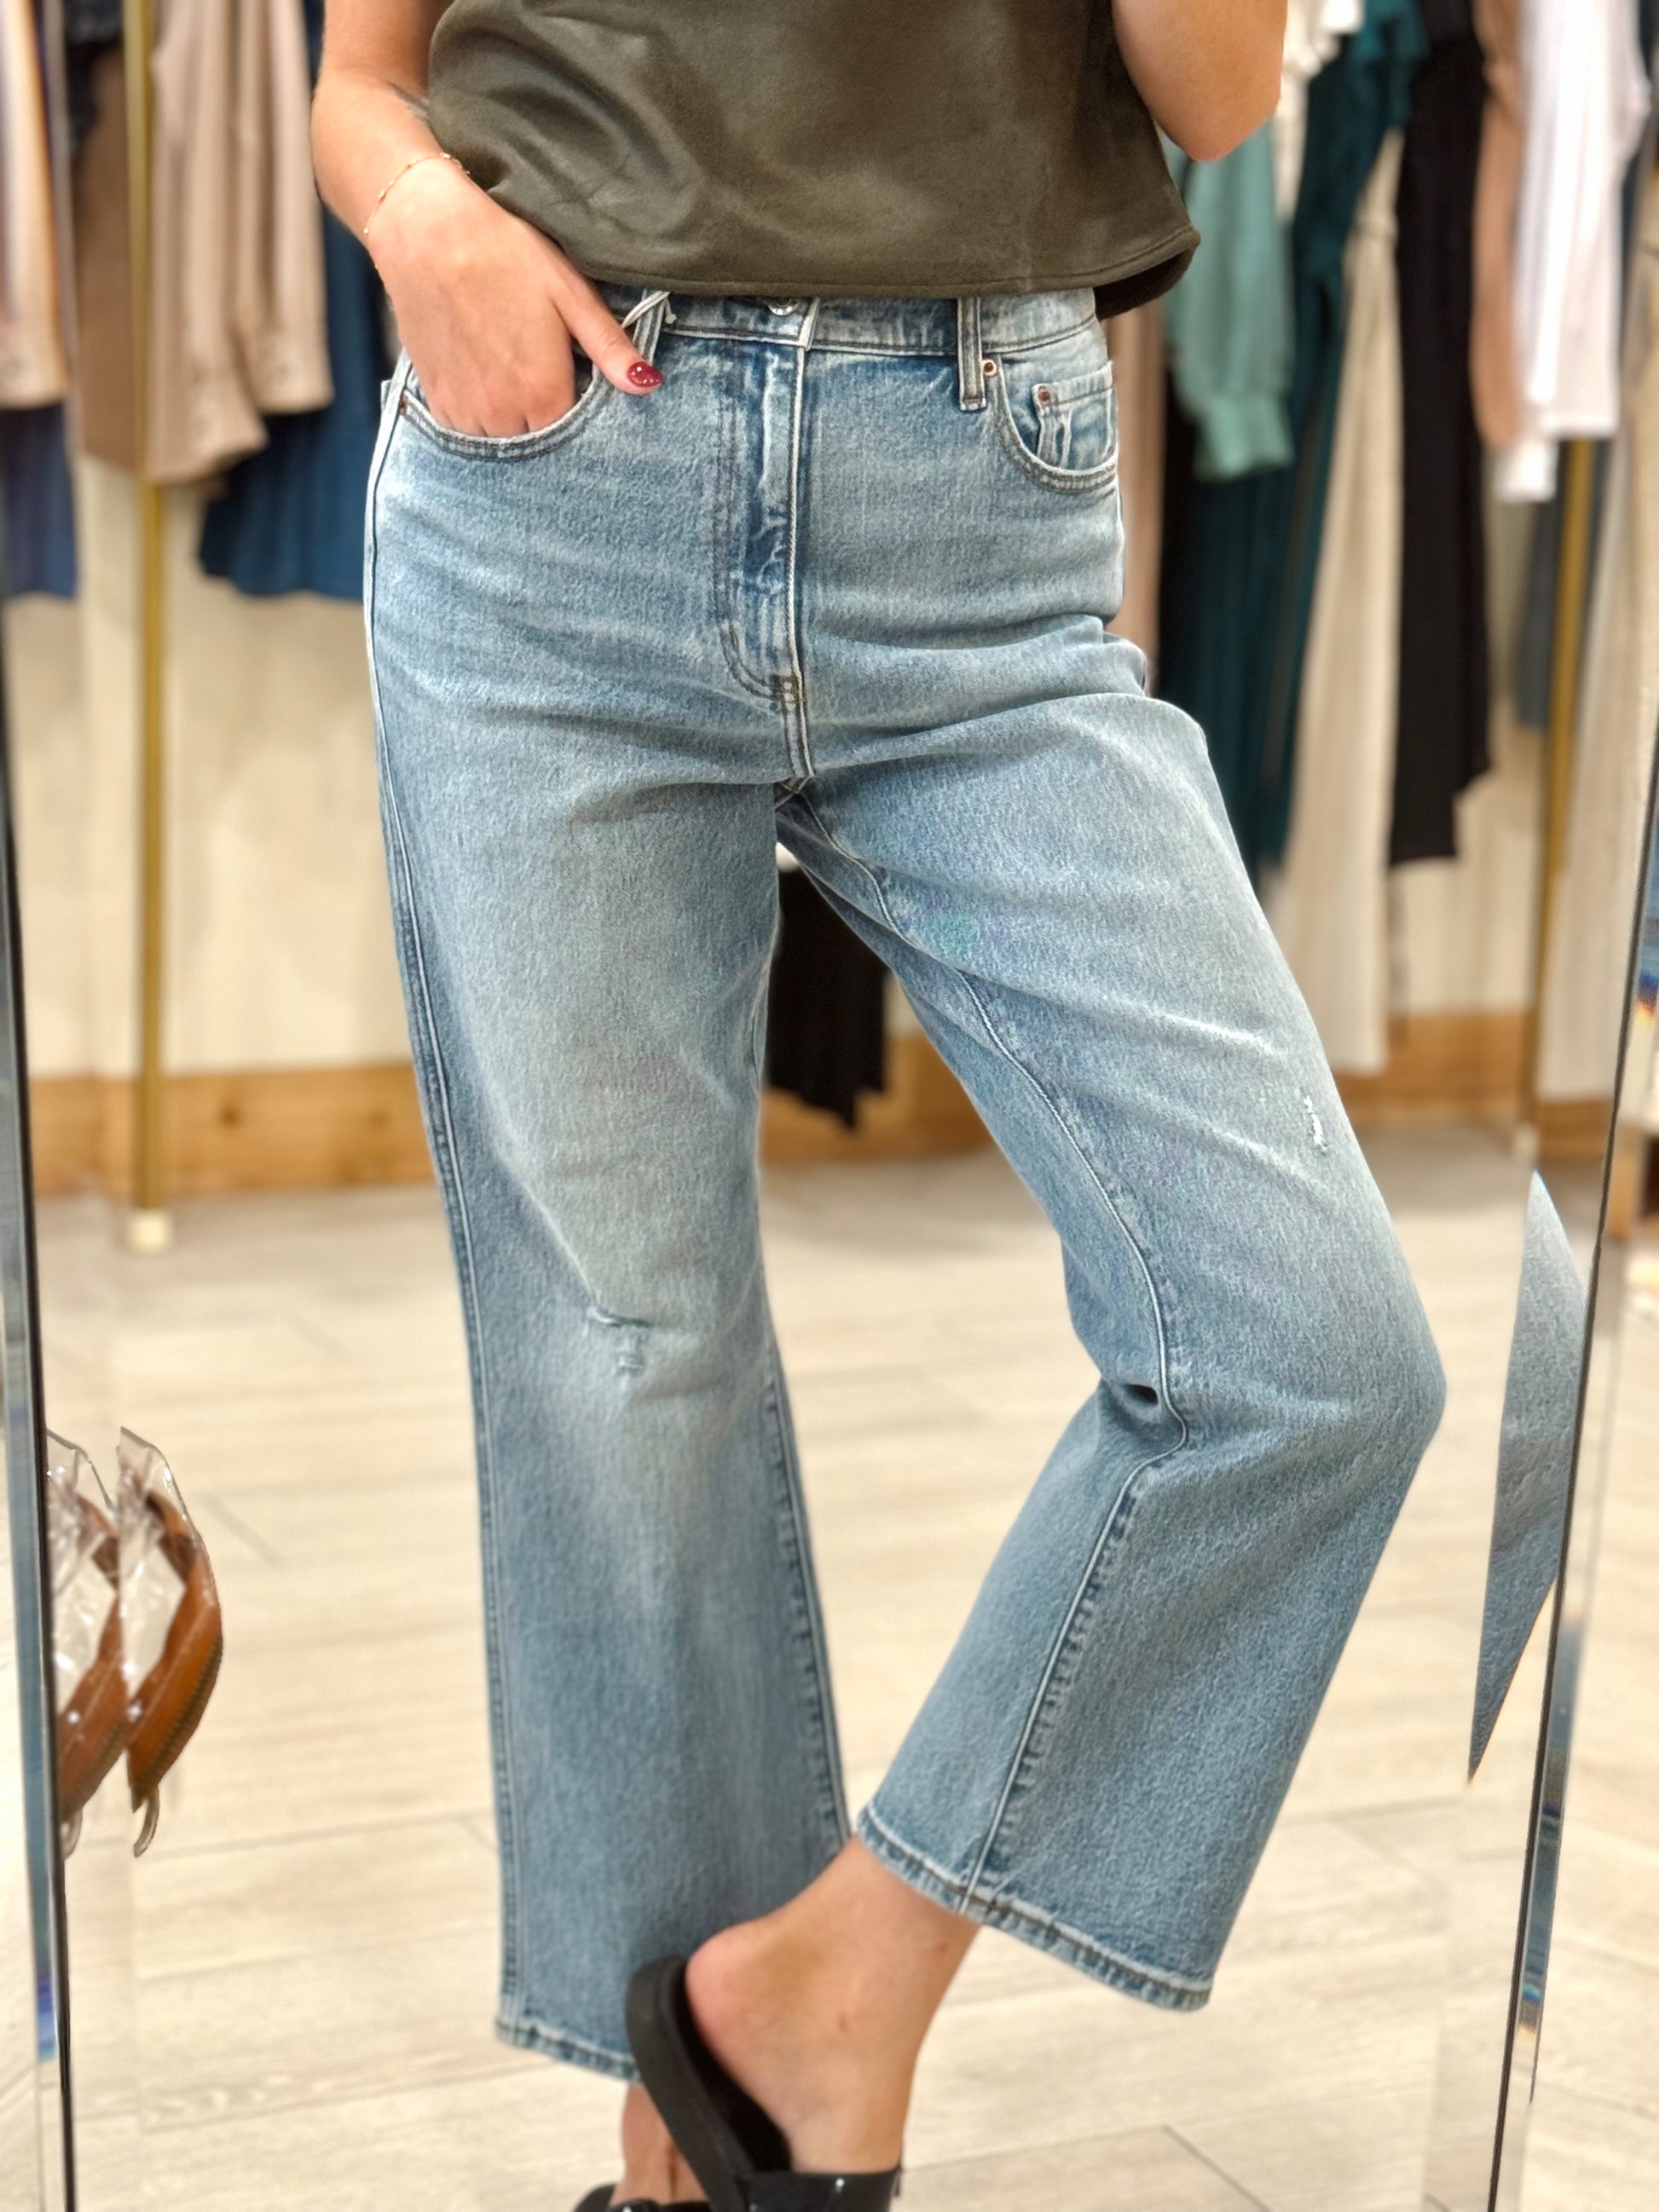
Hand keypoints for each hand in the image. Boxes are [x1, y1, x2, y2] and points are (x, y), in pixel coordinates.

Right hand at [368, 158, 662, 435]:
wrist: (426, 231)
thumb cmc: (505, 254)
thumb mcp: (570, 294)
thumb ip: (611, 347)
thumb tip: (649, 384)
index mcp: (544, 395)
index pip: (578, 436)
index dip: (582, 410)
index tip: (576, 380)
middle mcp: (504, 416)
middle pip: (542, 442)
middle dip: (549, 416)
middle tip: (542, 365)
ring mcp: (466, 413)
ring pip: (505, 439)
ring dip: (514, 418)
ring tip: (509, 366)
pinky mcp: (436, 403)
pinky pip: (469, 430)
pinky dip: (482, 413)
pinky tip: (483, 371)